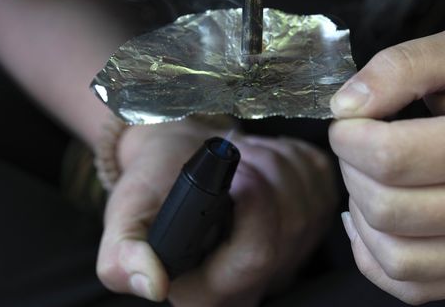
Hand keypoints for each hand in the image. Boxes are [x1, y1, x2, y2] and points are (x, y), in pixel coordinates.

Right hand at [96, 118, 336, 306]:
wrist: (178, 160)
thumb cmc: (152, 188)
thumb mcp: (123, 216)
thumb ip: (122, 255)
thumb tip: (154, 283)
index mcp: (211, 291)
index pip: (257, 256)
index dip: (254, 203)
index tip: (233, 170)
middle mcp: (257, 283)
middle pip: (293, 224)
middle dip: (266, 172)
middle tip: (236, 152)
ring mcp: (291, 255)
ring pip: (311, 201)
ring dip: (279, 161)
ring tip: (244, 155)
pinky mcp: (314, 222)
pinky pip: (322, 184)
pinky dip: (296, 158)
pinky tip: (265, 159)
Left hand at [329, 28, 444, 303]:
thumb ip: (399, 66)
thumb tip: (345, 106)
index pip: (394, 158)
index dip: (349, 137)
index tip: (348, 119)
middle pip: (388, 209)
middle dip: (351, 171)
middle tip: (357, 144)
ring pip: (395, 257)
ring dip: (361, 215)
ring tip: (370, 178)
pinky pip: (410, 286)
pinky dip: (375, 255)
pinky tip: (375, 218)